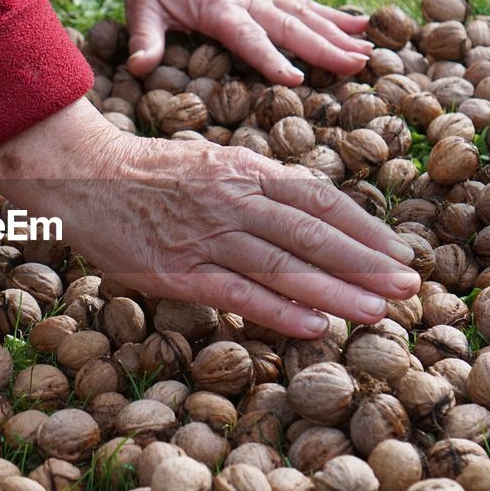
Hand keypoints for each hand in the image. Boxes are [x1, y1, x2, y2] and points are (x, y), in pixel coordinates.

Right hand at [0, 99, 420, 338]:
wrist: (82, 176)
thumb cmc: (150, 172)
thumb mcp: (212, 164)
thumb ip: (258, 188)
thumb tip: (309, 214)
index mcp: (245, 169)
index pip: (319, 198)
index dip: (363, 228)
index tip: (398, 253)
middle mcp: (233, 200)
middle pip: (312, 234)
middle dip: (365, 264)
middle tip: (407, 288)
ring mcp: (206, 236)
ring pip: (283, 266)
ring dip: (335, 292)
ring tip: (376, 314)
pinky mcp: (178, 271)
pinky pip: (237, 293)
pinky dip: (278, 310)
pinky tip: (314, 327)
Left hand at [111, 0, 371, 81]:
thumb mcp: (141, 6)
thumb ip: (144, 38)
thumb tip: (138, 66)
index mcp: (218, 7)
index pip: (248, 37)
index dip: (270, 58)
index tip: (295, 78)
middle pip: (290, 26)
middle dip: (324, 47)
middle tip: (355, 65)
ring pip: (305, 14)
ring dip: (337, 33)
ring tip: (368, 50)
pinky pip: (304, 6)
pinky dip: (333, 16)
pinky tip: (361, 26)